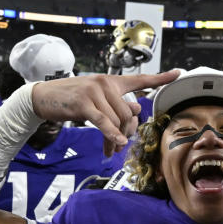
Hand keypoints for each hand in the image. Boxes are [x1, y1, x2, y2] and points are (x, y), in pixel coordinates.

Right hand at [30, 71, 178, 154]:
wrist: (44, 97)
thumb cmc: (72, 99)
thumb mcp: (96, 100)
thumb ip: (115, 105)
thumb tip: (134, 114)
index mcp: (112, 81)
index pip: (140, 79)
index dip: (161, 77)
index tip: (178, 73)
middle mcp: (106, 83)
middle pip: (128, 113)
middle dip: (127, 132)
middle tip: (120, 145)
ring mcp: (95, 91)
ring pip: (116, 120)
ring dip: (115, 139)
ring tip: (110, 150)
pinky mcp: (84, 103)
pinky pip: (103, 122)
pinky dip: (111, 135)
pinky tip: (115, 145)